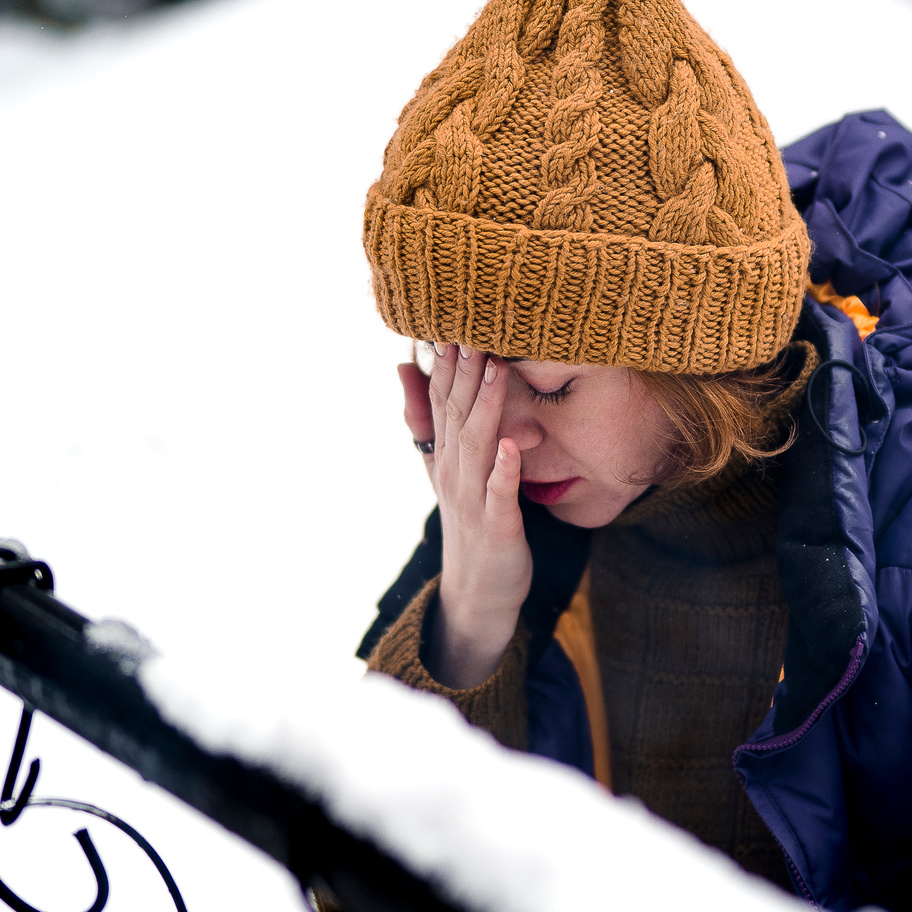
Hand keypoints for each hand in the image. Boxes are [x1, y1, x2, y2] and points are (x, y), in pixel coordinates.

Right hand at [399, 345, 528, 687]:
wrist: (478, 591)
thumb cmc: (472, 523)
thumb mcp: (445, 468)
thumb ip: (428, 419)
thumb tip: (403, 368)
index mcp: (447, 457)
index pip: (443, 401)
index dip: (446, 362)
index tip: (453, 320)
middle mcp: (454, 472)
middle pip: (457, 414)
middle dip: (465, 372)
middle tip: (472, 329)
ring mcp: (474, 499)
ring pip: (477, 445)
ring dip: (486, 406)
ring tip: (496, 370)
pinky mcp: (497, 526)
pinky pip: (499, 494)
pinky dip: (503, 470)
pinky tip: (509, 445)